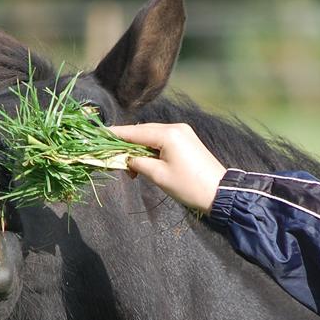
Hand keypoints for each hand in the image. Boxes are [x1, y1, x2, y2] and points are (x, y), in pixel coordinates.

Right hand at [110, 123, 226, 212]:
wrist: (219, 192)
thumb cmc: (188, 186)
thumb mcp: (158, 175)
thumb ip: (138, 163)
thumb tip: (125, 158)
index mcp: (169, 134)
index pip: (135, 131)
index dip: (116, 134)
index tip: (100, 135)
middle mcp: (176, 128)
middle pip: (143, 131)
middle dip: (127, 144)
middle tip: (113, 157)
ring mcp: (183, 132)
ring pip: (152, 136)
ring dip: (139, 148)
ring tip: (130, 167)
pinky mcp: (187, 140)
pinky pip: (163, 140)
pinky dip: (151, 149)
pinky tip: (144, 161)